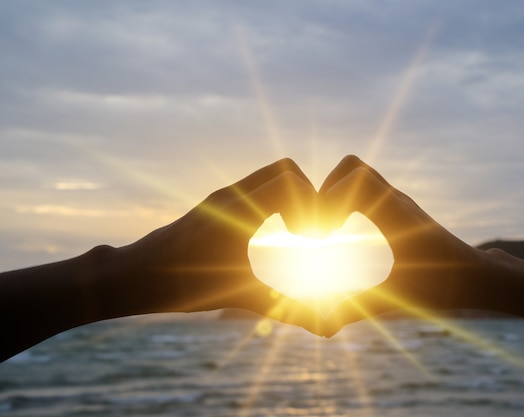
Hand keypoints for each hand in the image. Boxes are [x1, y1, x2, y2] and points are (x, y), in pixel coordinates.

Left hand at [113, 158, 325, 334]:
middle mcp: (232, 194)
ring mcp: (223, 195)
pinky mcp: (216, 203)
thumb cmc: (184, 287)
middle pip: (286, 169)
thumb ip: (288, 311)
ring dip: (290, 196)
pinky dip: (273, 200)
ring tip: (293, 233)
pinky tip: (270, 235)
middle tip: (307, 231)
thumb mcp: (241, 298)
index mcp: (240, 210)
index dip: (314, 205)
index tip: (314, 239)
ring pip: (270, 174)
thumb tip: (327, 330)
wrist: (135, 275)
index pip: (292, 182)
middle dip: (307, 195)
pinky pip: (255, 187)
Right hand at [320, 156, 490, 335]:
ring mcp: (398, 201)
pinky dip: (347, 199)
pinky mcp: (399, 208)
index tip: (324, 235)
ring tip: (330, 230)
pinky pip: (367, 187)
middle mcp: (396, 200)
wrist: (479, 277)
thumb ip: (357, 310)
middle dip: (326, 190)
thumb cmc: (444, 287)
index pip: (354, 179)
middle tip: (323, 228)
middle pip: (351, 166)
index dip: (328, 199)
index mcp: (396, 215)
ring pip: (359, 173)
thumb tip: (324, 330)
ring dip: (336, 192)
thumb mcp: (396, 298)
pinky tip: (344, 232)